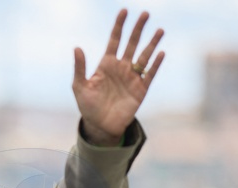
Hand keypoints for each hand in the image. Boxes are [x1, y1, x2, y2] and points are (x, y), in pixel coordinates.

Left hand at [73, 9, 164, 145]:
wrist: (101, 126)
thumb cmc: (88, 106)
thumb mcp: (80, 87)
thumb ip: (80, 68)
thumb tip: (77, 47)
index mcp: (106, 64)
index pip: (114, 40)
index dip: (119, 26)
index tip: (124, 11)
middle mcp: (121, 68)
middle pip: (132, 43)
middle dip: (138, 29)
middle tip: (145, 13)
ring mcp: (132, 78)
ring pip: (144, 56)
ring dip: (152, 43)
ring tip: (160, 30)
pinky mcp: (140, 90)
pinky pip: (149, 74)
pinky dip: (155, 64)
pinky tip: (160, 53)